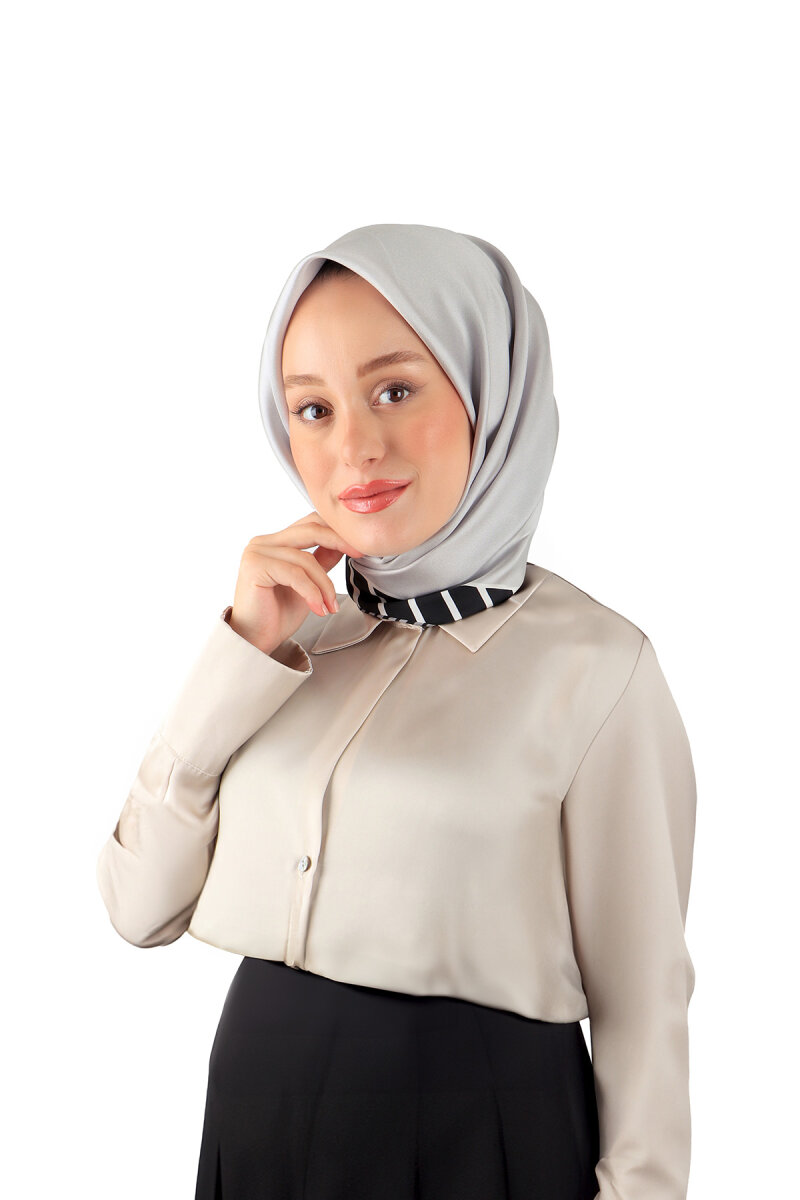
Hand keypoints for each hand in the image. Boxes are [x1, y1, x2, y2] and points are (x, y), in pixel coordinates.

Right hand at [228, 511, 364, 654]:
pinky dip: (312, 592)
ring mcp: (257, 552)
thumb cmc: (277, 615)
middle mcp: (263, 542)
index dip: (336, 530)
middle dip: (338, 541)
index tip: (359, 545)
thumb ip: (321, 561)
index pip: (310, 523)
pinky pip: (295, 574)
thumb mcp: (309, 584)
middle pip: (310, 530)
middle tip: (359, 554)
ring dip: (325, 585)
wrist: (255, 641)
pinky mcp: (255, 566)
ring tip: (330, 606)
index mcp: (275, 542)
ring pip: (306, 559)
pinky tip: (318, 608)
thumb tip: (343, 543)